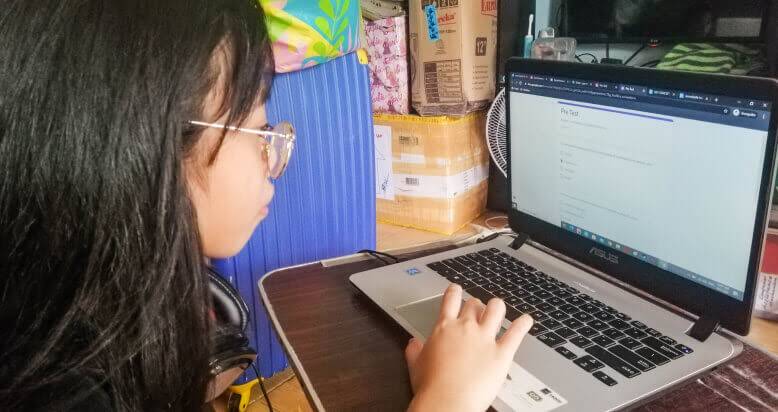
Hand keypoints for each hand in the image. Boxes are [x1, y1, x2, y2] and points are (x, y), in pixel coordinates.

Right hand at [405, 284, 533, 411]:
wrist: (447, 403)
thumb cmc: (431, 387)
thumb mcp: (416, 365)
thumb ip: (414, 351)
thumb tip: (413, 343)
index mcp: (444, 328)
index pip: (451, 299)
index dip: (455, 292)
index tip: (457, 290)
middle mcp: (466, 328)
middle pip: (474, 304)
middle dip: (476, 305)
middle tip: (477, 310)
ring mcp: (485, 338)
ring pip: (496, 309)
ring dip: (497, 307)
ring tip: (498, 309)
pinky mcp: (502, 353)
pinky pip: (516, 333)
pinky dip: (523, 324)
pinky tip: (526, 320)